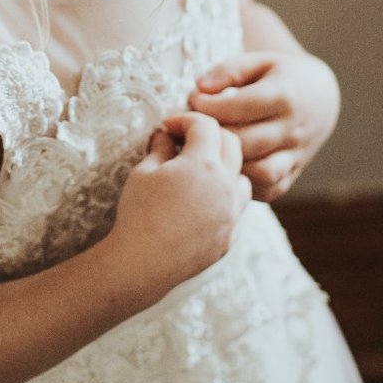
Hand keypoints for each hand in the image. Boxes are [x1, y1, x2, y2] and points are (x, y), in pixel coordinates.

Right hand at [110, 112, 250, 288]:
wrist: (143, 263)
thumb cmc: (139, 214)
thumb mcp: (143, 172)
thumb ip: (160, 148)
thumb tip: (165, 135)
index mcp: (204, 164)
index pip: (205, 126)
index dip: (185, 120)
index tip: (168, 127)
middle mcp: (226, 185)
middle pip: (232, 144)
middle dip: (209, 136)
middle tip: (185, 141)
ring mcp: (232, 213)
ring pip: (242, 177)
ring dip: (225, 167)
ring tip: (199, 173)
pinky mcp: (231, 236)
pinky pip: (237, 209)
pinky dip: (225, 198)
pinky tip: (203, 202)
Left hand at [189, 50, 339, 201]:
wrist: (320, 100)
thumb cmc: (280, 77)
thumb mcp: (259, 61)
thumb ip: (229, 70)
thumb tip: (200, 88)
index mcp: (284, 95)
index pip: (239, 106)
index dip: (207, 106)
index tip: (193, 101)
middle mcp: (292, 128)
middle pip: (245, 142)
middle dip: (213, 137)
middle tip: (193, 130)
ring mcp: (295, 156)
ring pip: (259, 173)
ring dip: (229, 165)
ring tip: (210, 151)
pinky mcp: (291, 176)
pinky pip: (268, 190)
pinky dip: (245, 185)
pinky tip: (227, 168)